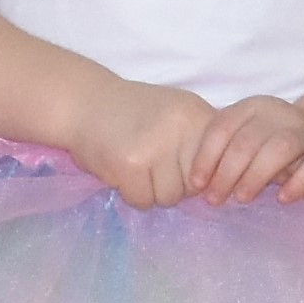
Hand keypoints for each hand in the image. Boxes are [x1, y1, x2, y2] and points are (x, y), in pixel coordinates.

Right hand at [76, 80, 218, 210]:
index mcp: (198, 114)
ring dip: (151, 191)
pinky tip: (122, 172)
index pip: (218, 166)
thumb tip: (219, 185)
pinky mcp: (131, 164)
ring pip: (170, 197)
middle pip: (194, 186)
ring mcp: (156, 146)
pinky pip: (143, 201)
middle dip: (173, 184)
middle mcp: (182, 128)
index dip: (197, 175)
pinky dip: (131, 194)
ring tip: (137, 167)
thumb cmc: (133, 113)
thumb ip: (200, 141)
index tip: (178, 167)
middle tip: (151, 164)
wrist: (84, 101)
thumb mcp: (176, 113)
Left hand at [187, 95, 303, 205]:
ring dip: (255, 177)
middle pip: (247, 141)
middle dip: (226, 173)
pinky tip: (282, 199)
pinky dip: (295, 185)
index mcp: (253, 107)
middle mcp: (279, 114)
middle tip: (215, 199)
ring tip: (242, 198)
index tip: (196, 184)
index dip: (206, 156)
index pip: (223, 127)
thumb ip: (225, 155)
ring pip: (278, 149)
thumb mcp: (248, 143)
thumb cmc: (276, 148)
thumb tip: (198, 184)